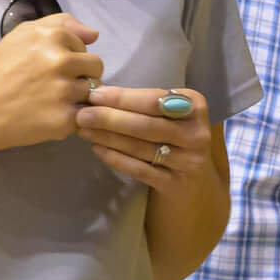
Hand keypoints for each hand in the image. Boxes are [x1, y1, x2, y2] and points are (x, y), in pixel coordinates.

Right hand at [0, 15, 100, 153]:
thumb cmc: (0, 70)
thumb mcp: (22, 34)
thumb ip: (60, 24)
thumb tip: (94, 34)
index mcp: (53, 37)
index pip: (85, 46)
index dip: (71, 57)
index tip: (51, 67)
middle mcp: (62, 62)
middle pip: (96, 68)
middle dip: (82, 75)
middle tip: (58, 85)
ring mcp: (65, 92)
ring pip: (93, 92)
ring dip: (78, 97)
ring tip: (54, 101)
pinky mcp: (65, 119)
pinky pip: (84, 114)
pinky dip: (72, 117)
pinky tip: (52, 116)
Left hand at [77, 87, 211, 191]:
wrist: (191, 181)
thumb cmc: (173, 137)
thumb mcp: (168, 115)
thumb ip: (143, 104)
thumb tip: (99, 95)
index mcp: (195, 106)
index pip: (154, 100)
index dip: (122, 98)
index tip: (95, 95)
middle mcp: (196, 133)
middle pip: (147, 124)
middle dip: (110, 118)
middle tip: (82, 115)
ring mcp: (189, 161)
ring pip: (141, 147)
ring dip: (108, 138)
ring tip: (84, 130)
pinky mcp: (176, 184)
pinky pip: (140, 170)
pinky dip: (116, 159)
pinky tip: (97, 150)